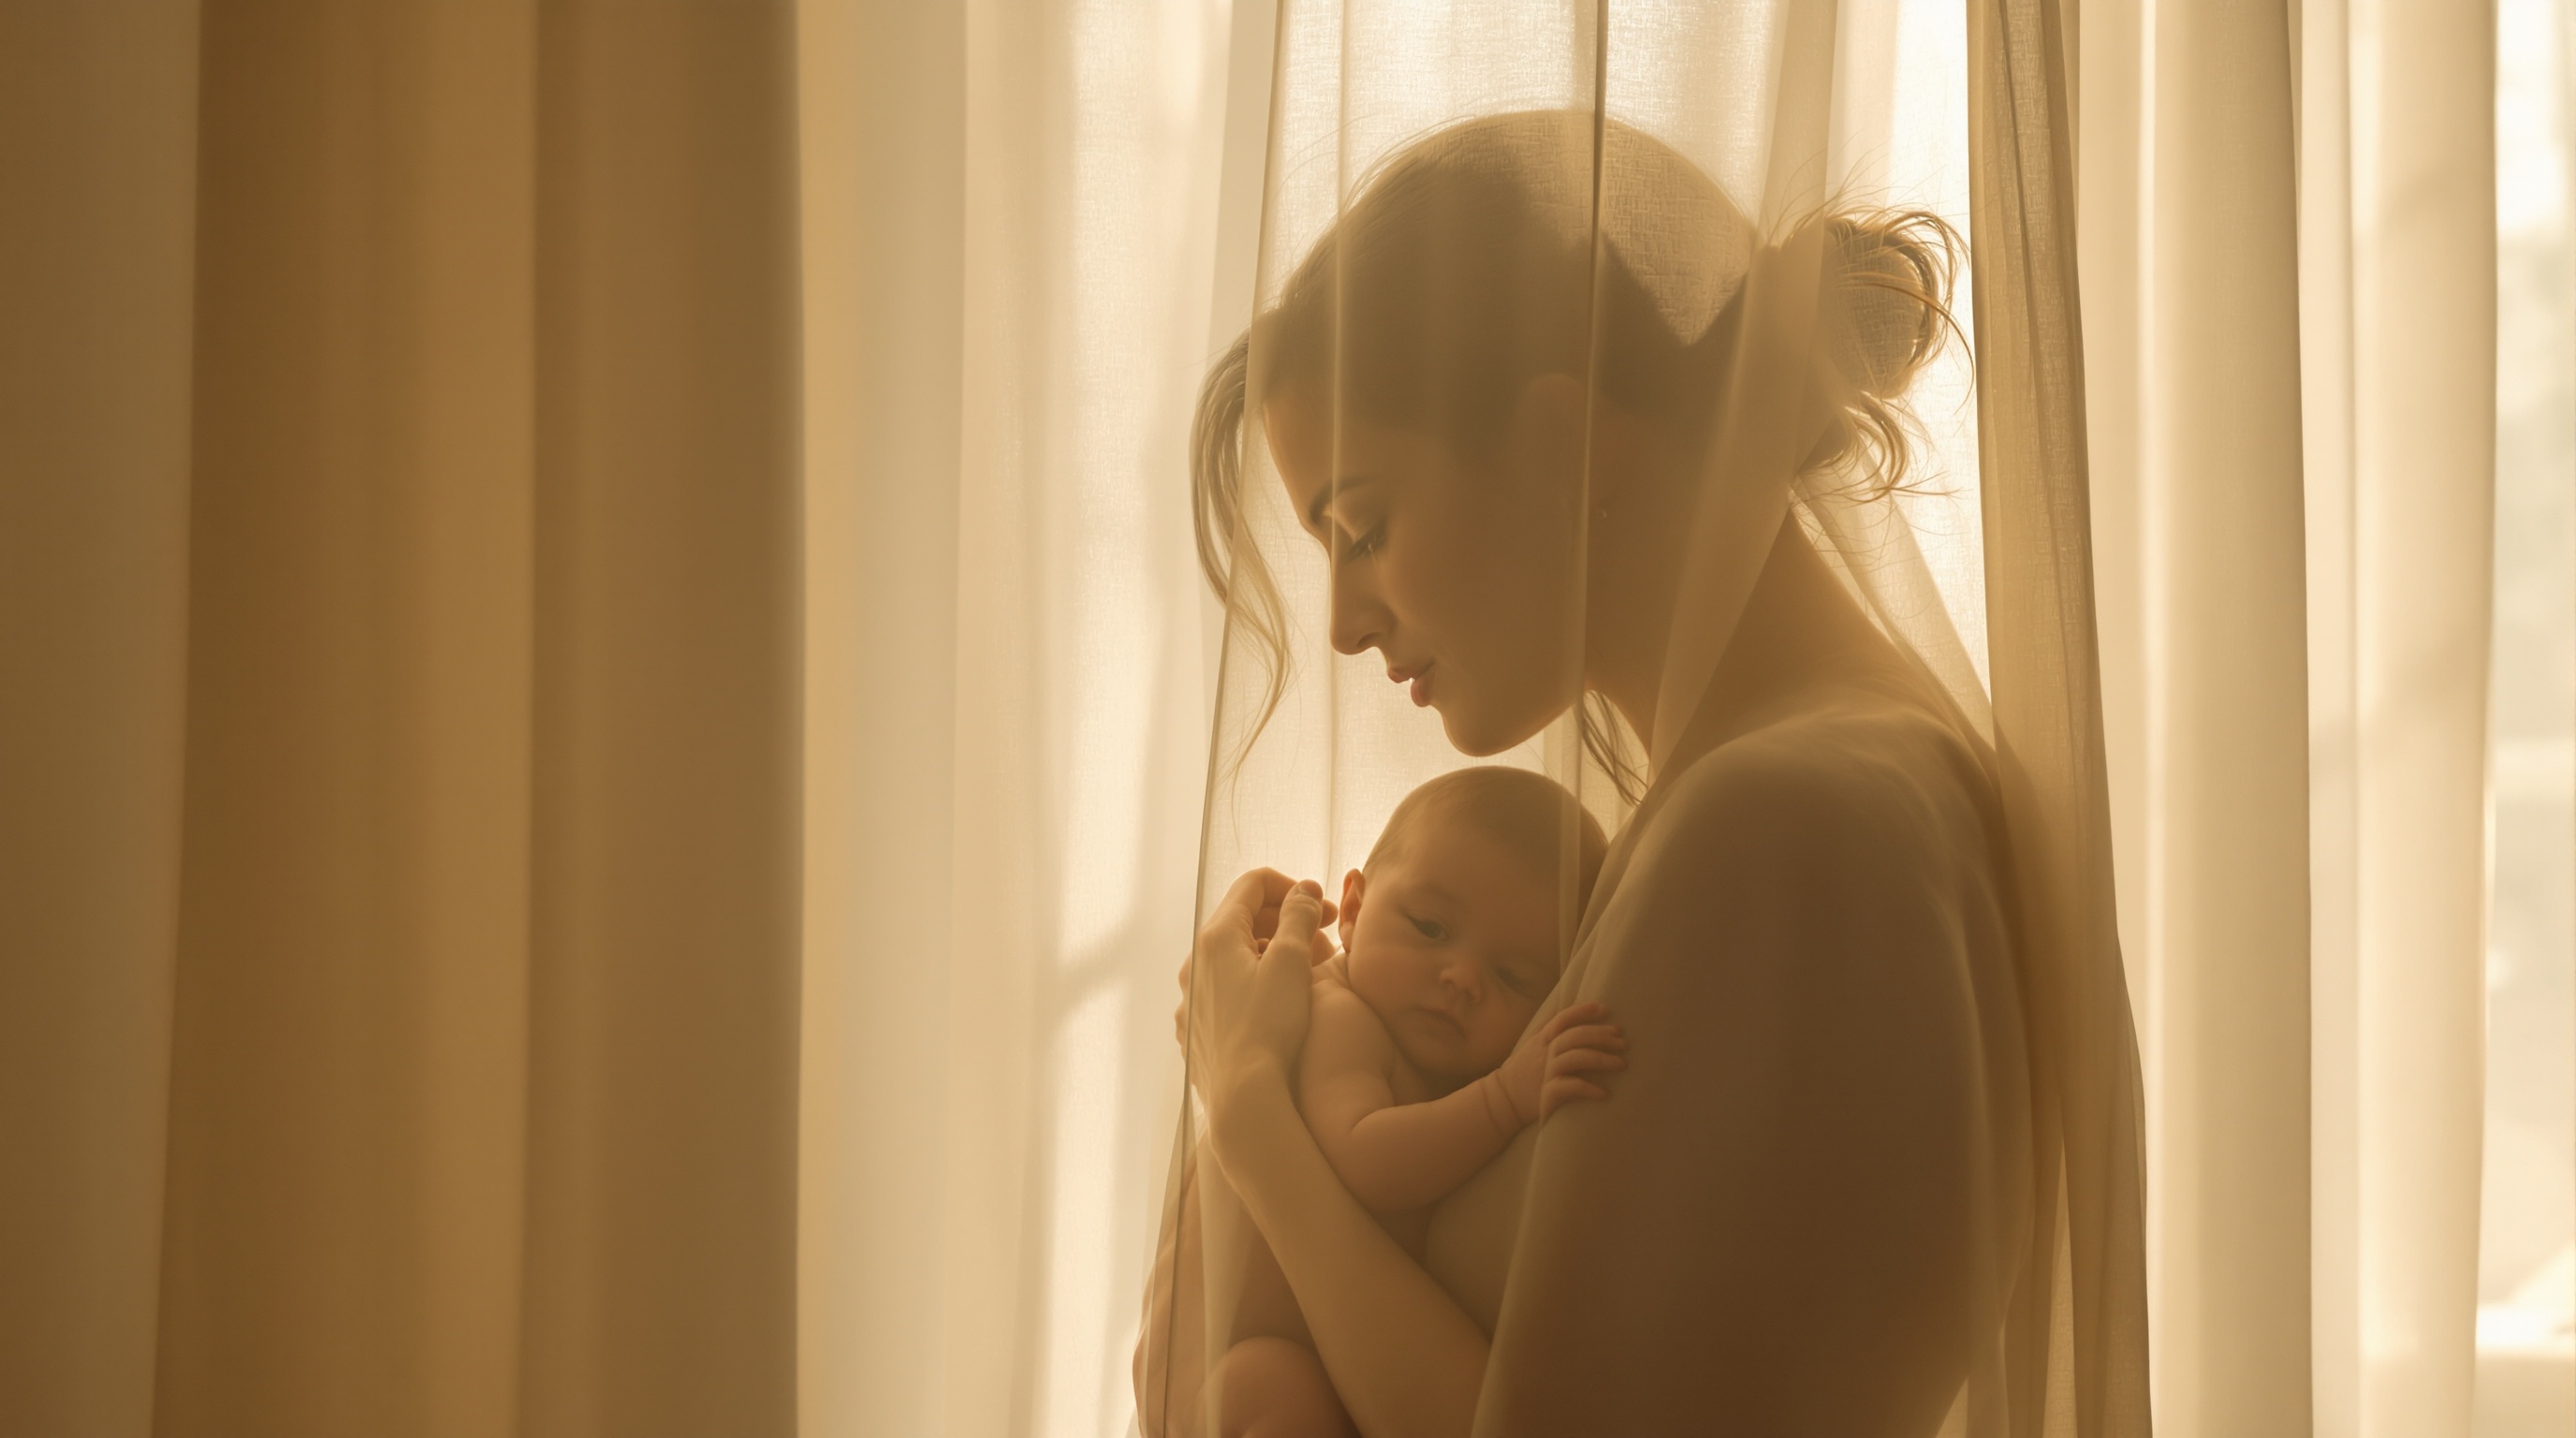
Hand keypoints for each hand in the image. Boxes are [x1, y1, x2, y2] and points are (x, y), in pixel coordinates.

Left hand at [1178, 870, 1334, 1143]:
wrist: (1242, 1097)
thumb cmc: (1270, 1027)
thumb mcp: (1292, 963)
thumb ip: (1299, 918)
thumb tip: (1304, 891)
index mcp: (1216, 937)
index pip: (1252, 884)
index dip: (1293, 889)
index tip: (1323, 910)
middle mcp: (1194, 963)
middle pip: (1242, 920)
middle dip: (1286, 922)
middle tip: (1324, 939)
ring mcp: (1191, 999)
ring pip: (1234, 959)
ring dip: (1271, 956)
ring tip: (1306, 976)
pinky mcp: (1194, 1030)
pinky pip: (1225, 993)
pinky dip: (1252, 987)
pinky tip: (1277, 1008)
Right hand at [1490, 1002, 1625, 1126]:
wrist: (1504, 1100)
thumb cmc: (1525, 1071)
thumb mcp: (1533, 1045)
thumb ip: (1549, 1029)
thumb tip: (1565, 1007)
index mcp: (1543, 1039)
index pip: (1562, 1019)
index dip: (1582, 1011)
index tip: (1604, 1009)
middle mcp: (1545, 1053)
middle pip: (1574, 1036)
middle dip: (1601, 1036)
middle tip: (1624, 1042)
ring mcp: (1546, 1072)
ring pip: (1575, 1058)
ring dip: (1601, 1059)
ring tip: (1622, 1064)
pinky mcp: (1547, 1094)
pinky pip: (1570, 1087)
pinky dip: (1588, 1088)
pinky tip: (1605, 1093)